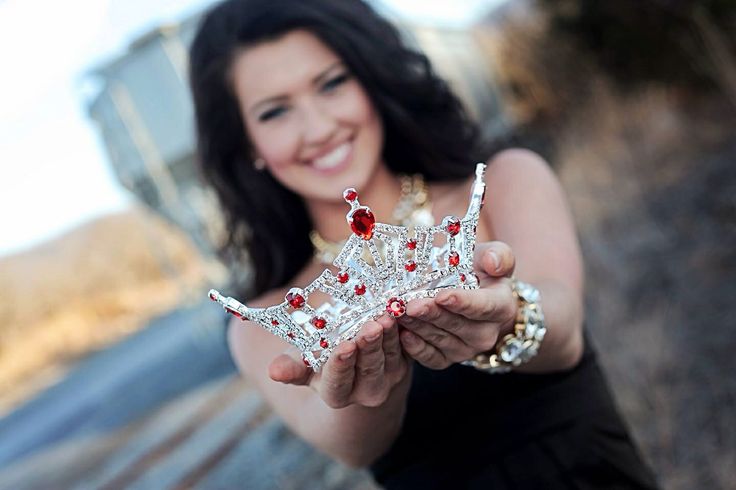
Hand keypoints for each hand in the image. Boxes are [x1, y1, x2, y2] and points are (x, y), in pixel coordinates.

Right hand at [267, 315, 409, 408]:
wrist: (346, 347)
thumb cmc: (316, 354)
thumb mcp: (301, 359)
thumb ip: (290, 366)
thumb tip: (273, 372)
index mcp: (337, 394)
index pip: (339, 382)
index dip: (341, 364)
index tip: (343, 346)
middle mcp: (366, 391)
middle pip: (370, 369)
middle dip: (369, 347)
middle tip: (370, 327)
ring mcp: (389, 375)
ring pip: (391, 355)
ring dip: (389, 335)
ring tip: (385, 316)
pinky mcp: (406, 359)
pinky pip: (406, 343)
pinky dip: (402, 328)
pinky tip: (398, 311)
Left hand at [398, 241, 517, 368]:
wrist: (469, 291)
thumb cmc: (479, 270)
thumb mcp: (492, 255)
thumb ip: (499, 255)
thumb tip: (494, 264)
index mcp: (501, 307)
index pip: (483, 307)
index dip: (462, 302)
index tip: (441, 296)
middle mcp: (487, 334)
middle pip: (456, 325)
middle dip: (431, 314)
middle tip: (410, 304)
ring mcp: (466, 349)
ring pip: (440, 339)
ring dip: (418, 326)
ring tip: (399, 312)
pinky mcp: (447, 358)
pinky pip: (431, 358)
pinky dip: (415, 347)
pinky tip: (402, 334)